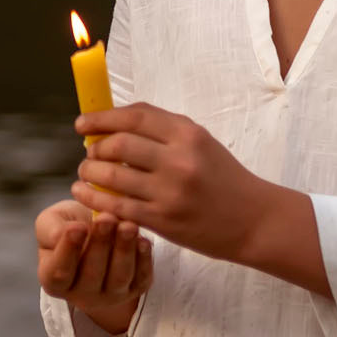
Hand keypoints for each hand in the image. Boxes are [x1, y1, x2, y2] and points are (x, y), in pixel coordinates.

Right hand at [36, 199, 150, 334]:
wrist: (97, 232)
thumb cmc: (68, 225)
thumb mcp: (51, 222)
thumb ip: (51, 228)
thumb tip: (65, 232)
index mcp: (53, 280)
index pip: (58, 272)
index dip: (68, 250)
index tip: (77, 227)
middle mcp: (80, 294)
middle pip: (91, 275)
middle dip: (100, 244)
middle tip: (107, 218)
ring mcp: (110, 295)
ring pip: (119, 277)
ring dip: (124, 250)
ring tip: (128, 226)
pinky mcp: (134, 289)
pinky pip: (141, 277)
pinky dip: (144, 259)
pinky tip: (143, 240)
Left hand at [73, 103, 278, 265]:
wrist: (253, 220)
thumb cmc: (222, 177)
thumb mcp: (200, 142)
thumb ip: (161, 130)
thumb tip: (113, 122)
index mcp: (188, 135)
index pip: (134, 116)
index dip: (101, 118)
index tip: (82, 124)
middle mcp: (179, 160)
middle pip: (117, 144)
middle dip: (95, 148)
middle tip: (90, 154)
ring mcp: (169, 192)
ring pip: (111, 175)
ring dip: (89, 172)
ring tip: (86, 173)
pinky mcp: (162, 220)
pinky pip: (116, 206)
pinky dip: (92, 198)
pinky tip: (84, 193)